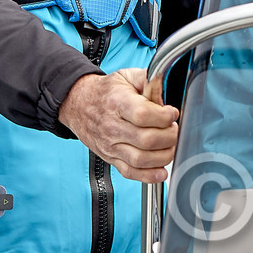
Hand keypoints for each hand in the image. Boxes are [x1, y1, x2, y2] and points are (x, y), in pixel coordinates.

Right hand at [58, 69, 179, 182]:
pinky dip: (148, 176)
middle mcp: (112, 127)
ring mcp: (110, 146)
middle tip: (174, 129)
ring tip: (170, 145)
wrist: (79, 105)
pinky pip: (130, 172)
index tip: (173, 113)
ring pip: (141, 159)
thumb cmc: (107, 92)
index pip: (143, 115)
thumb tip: (167, 87)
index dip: (164, 116)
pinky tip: (161, 171)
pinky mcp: (110, 158)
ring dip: (164, 155)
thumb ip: (149, 79)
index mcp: (118, 103)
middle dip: (169, 136)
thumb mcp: (127, 76)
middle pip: (147, 140)